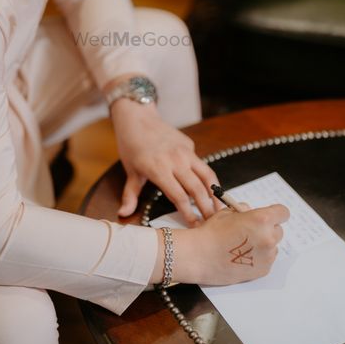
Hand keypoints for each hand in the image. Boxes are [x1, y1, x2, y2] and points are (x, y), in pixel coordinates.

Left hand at [110, 98, 220, 224]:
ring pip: (206, 174)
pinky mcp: (189, 145)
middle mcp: (175, 160)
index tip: (194, 225)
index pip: (179, 196)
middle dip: (207, 207)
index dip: (188, 213)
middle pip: (197, 188)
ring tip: (221, 208)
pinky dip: (207, 178)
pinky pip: (200, 163)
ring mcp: (185, 151)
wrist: (137, 118)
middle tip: (214, 222)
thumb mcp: (130, 171)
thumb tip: (123, 214)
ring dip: (215, 192)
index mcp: (158, 169)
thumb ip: (130, 194)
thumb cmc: (131, 146)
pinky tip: (210, 189)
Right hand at [168, 203, 289, 285]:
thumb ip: (245, 210)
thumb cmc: (211, 232)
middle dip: (268, 229)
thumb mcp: (228, 212)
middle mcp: (268, 238)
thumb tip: (252, 213)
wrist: (199, 256)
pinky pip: (267, 259)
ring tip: (243, 246)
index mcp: (261, 219)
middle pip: (278, 230)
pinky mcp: (263, 270)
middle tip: (251, 231)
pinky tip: (242, 256)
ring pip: (273, 246)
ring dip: (263, 244)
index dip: (275, 213)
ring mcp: (267, 256)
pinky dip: (258, 257)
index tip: (269, 215)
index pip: (283, 213)